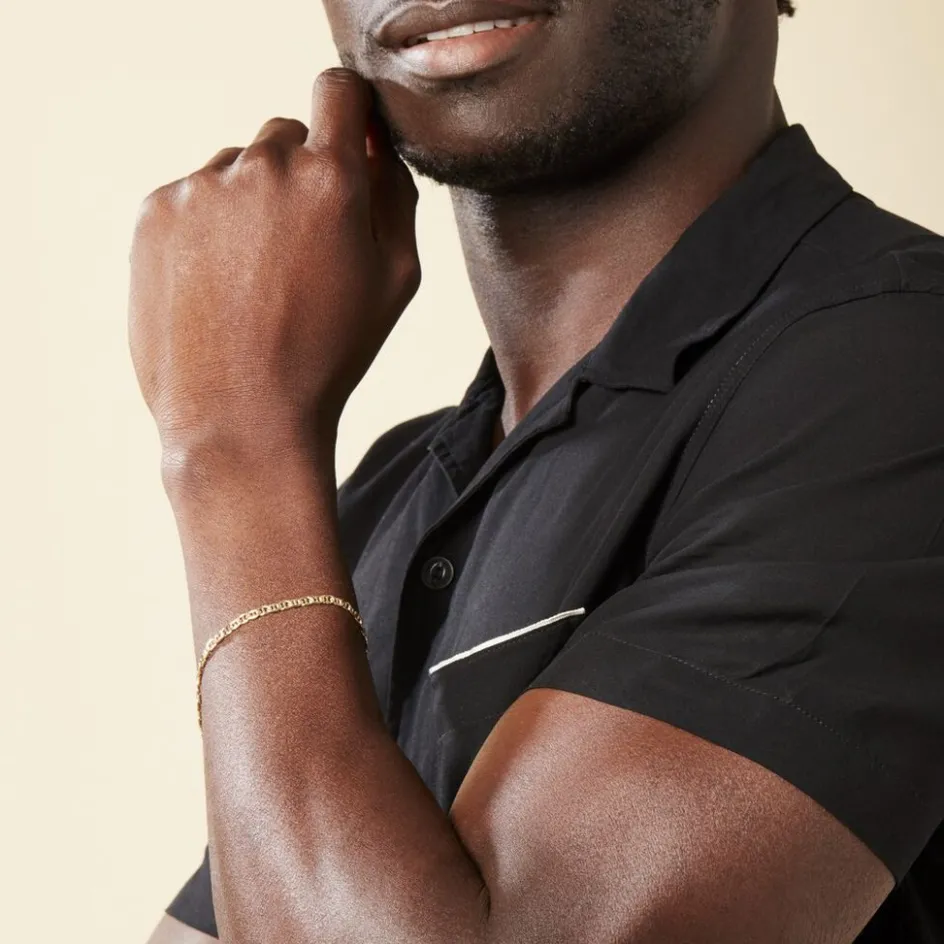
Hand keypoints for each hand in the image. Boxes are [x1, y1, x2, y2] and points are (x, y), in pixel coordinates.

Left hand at [127, 68, 419, 483]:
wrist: (241, 416)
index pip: (338, 91)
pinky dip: (210, 229)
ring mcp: (201, 187)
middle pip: (286, 135)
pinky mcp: (155, 212)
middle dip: (301, 174)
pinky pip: (193, 197)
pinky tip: (221, 286)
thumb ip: (394, 195)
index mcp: (331, 179)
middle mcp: (262, 166)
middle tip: (304, 248)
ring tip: (257, 281)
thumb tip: (374, 147)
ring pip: (238, 169)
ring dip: (253, 204)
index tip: (346, 139)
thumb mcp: (395, 280)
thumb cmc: (329, 355)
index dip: (347, 111)